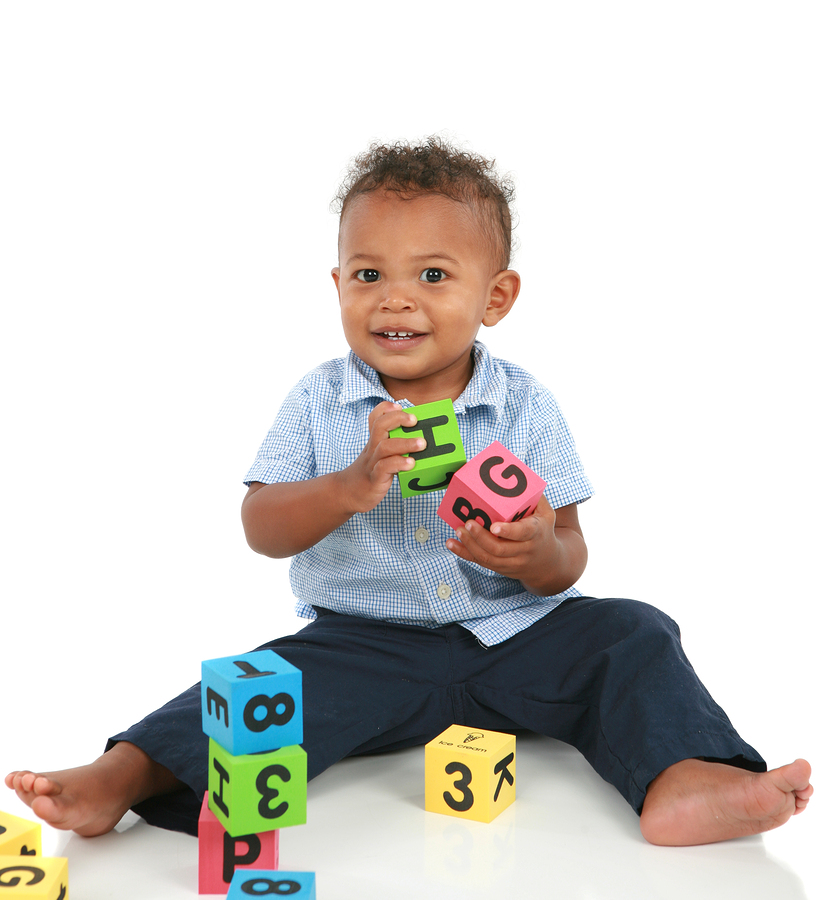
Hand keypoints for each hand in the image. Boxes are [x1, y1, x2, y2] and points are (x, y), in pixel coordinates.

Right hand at [338, 401, 426, 513]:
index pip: (374, 418)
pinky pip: (384, 467)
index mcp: (374, 441)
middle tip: (415, 420)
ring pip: (385, 446)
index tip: (399, 406)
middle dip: (398, 419)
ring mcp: (372, 463)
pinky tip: (411, 463)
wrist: (347, 493)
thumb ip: (394, 447)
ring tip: (421, 444)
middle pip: (379, 425)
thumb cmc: (370, 473)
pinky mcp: (375, 478)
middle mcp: (372, 449)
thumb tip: (420, 439)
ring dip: (405, 443)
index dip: (385, 408)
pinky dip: (399, 463)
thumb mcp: (378, 456)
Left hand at [446, 495, 585, 595]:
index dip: (508, 532)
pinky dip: (464, 553)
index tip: (494, 526)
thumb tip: (520, 476)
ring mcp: (512, 562)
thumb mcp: (547, 513)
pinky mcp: (500, 568)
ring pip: (488, 558)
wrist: (547, 562)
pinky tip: (451, 543)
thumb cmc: (543, 530)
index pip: (522, 534)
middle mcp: (524, 550)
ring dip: (470, 545)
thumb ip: (535, 497)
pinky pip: (480, 563)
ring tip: (458, 530)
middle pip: (500, 549)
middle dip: (481, 537)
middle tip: (467, 522)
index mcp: (536, 533)